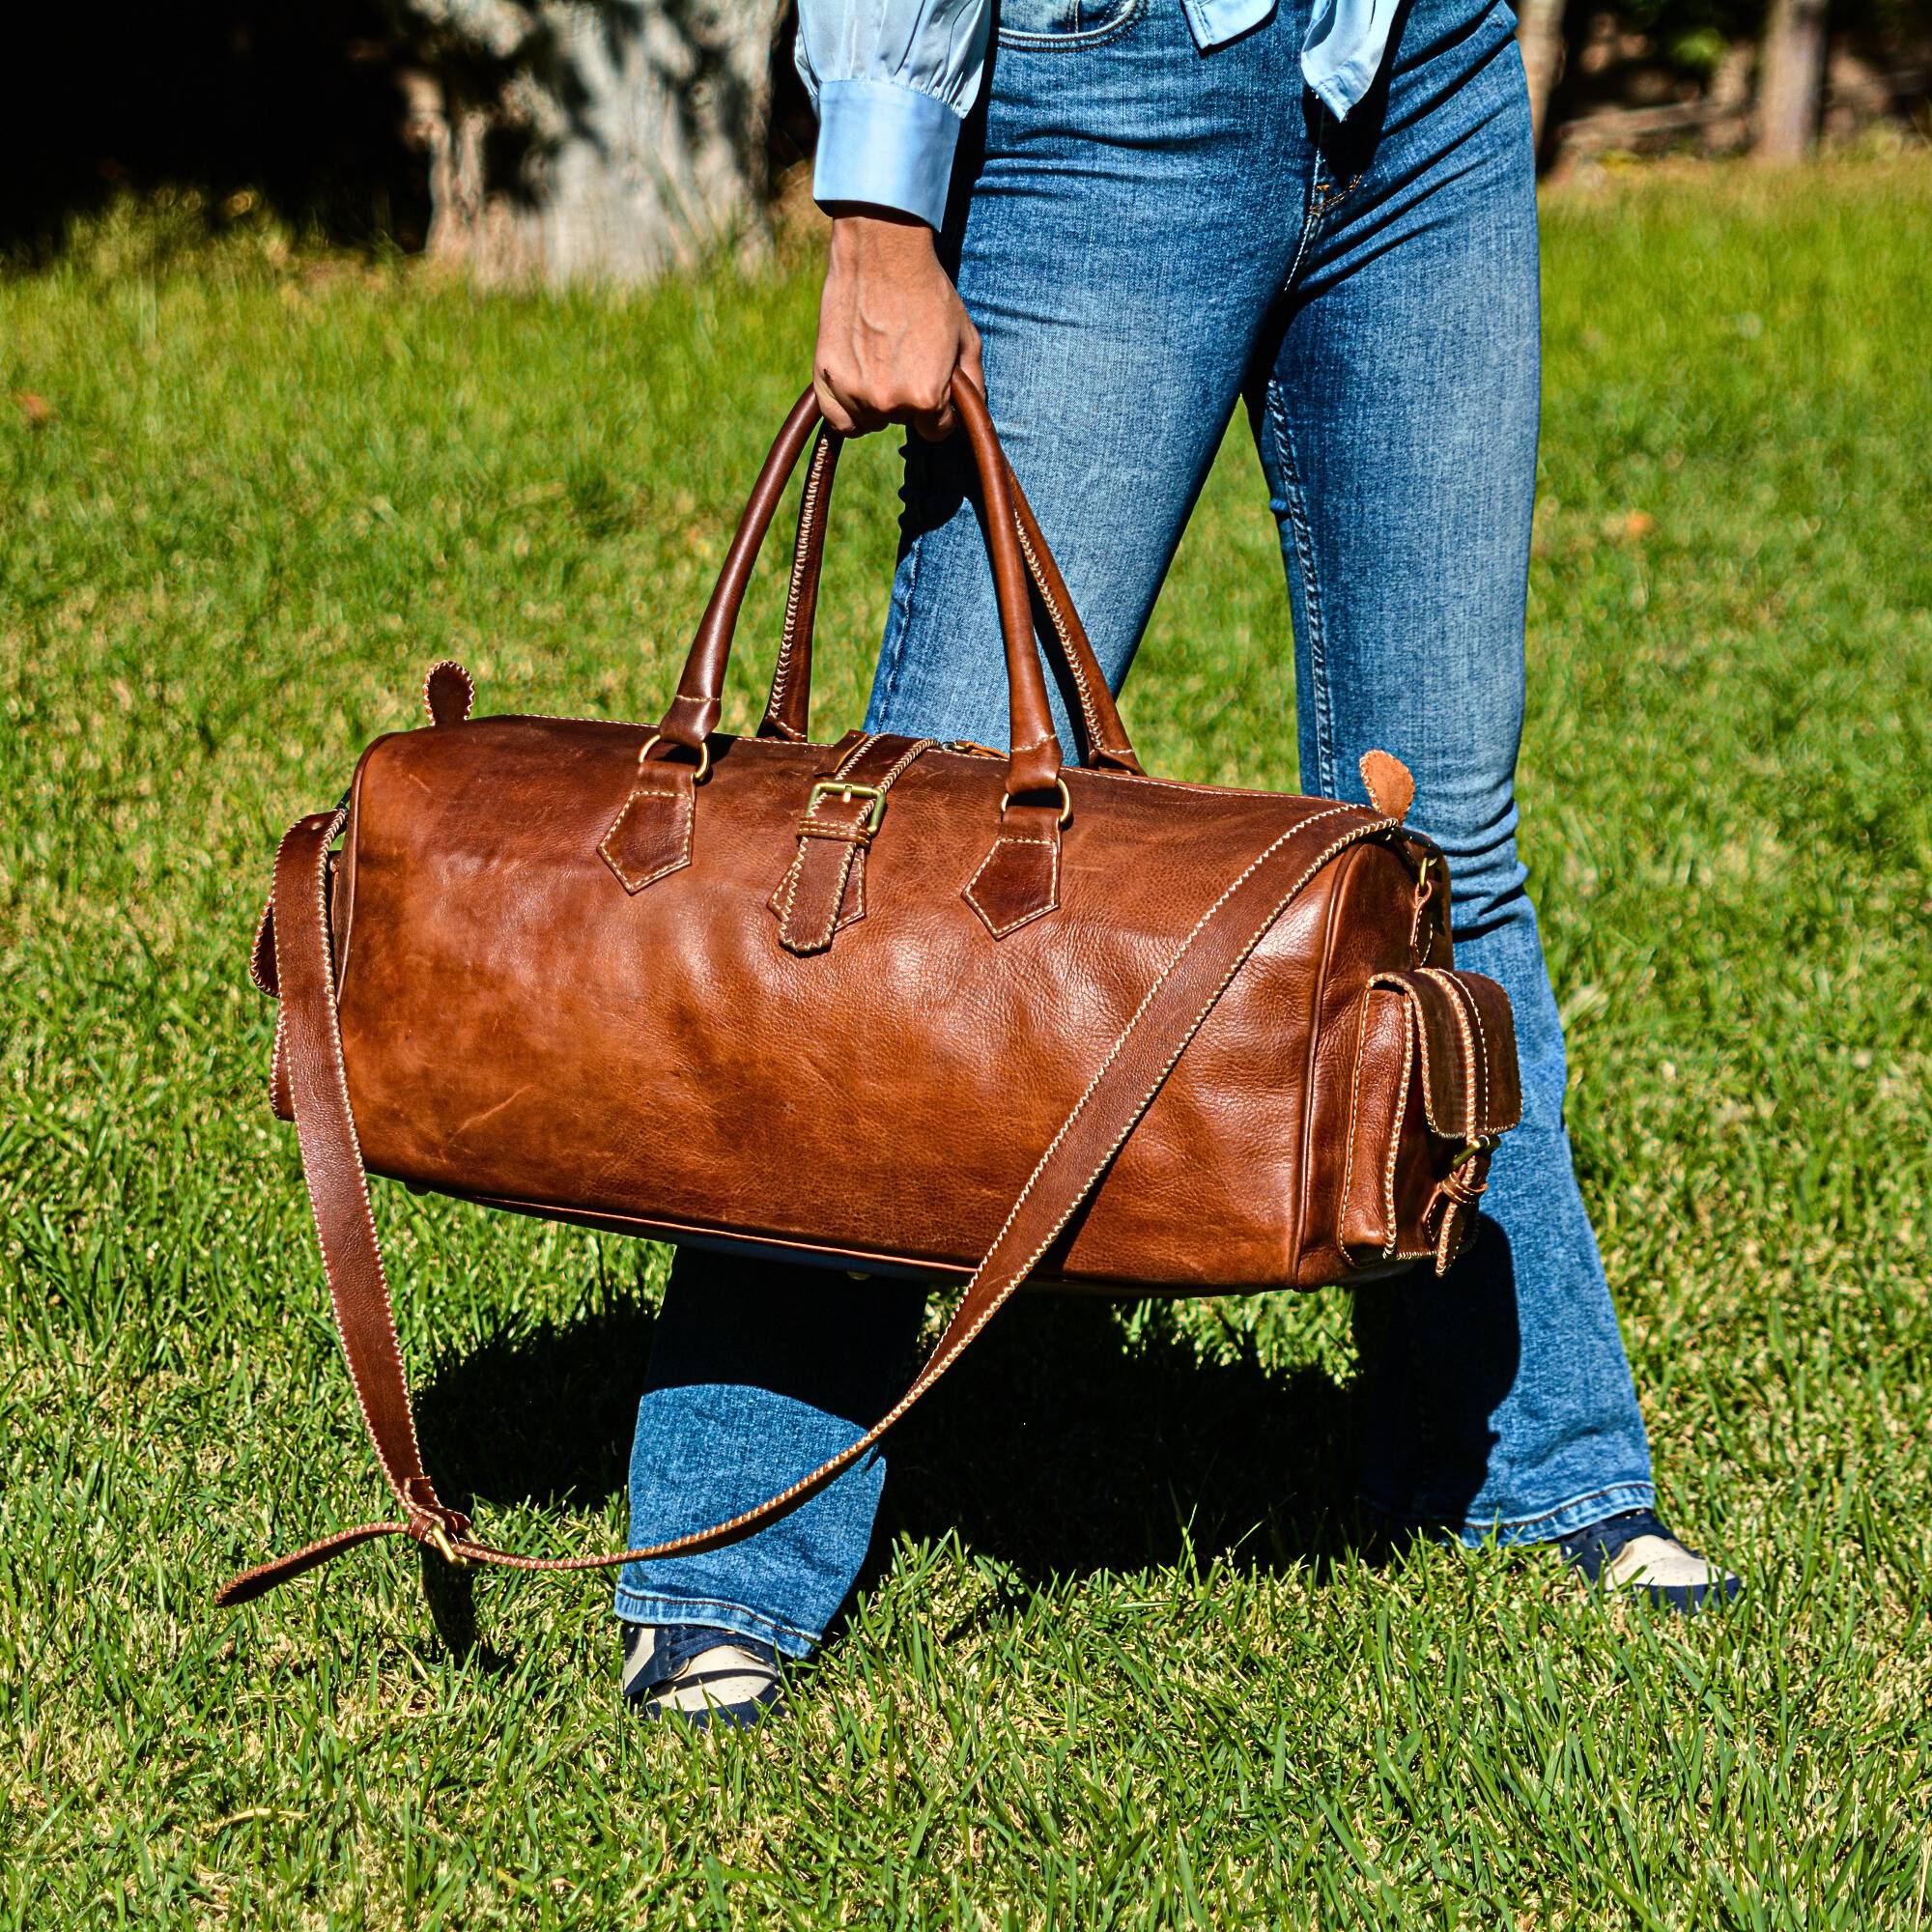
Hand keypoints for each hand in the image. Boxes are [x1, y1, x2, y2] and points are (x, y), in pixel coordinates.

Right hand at [814, 209, 984, 440]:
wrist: (882, 252)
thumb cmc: (929, 292)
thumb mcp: (967, 338)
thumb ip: (973, 384)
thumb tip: (971, 416)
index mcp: (926, 397)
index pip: (936, 431)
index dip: (939, 409)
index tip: (933, 385)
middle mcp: (888, 402)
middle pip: (902, 422)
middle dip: (908, 398)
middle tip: (904, 357)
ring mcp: (853, 392)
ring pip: (871, 422)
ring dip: (877, 402)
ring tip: (881, 361)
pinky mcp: (825, 378)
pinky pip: (839, 421)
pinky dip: (848, 410)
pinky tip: (858, 384)